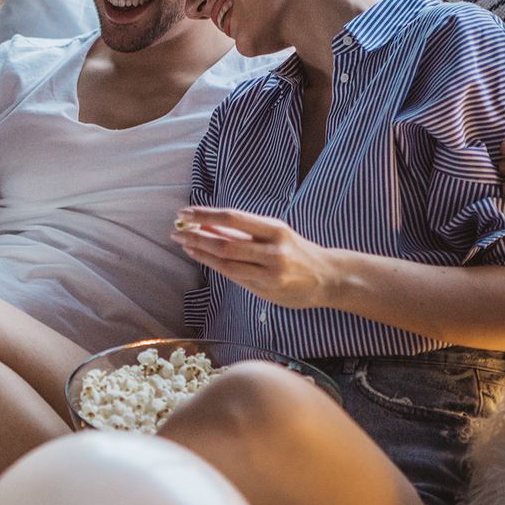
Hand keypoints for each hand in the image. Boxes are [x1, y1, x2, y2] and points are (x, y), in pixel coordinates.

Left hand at [172, 207, 335, 308]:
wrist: (328, 278)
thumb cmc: (296, 250)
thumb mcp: (274, 232)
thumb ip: (243, 230)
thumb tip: (206, 222)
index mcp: (275, 230)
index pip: (233, 218)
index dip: (205, 215)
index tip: (185, 213)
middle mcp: (273, 251)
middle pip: (225, 243)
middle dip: (196, 236)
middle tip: (176, 231)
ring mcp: (270, 274)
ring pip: (226, 263)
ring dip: (200, 253)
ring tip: (184, 244)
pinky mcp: (266, 291)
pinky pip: (234, 277)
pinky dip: (214, 266)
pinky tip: (201, 257)